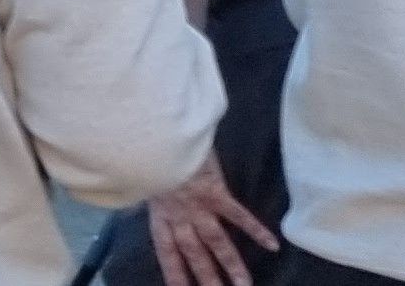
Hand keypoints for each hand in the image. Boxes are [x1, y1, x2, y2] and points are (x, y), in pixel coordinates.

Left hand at [144, 157, 275, 285]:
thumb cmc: (151, 155)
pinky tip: (272, 246)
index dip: (173, 273)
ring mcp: (198, 206)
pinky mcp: (216, 192)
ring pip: (217, 242)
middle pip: (193, 254)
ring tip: (245, 285)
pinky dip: (256, 230)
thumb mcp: (143, 182)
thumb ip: (141, 200)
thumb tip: (132, 210)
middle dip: (205, 278)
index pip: (166, 252)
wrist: (158, 134)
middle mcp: (179, 216)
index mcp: (160, 215)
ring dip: (232, 265)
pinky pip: (238, 215)